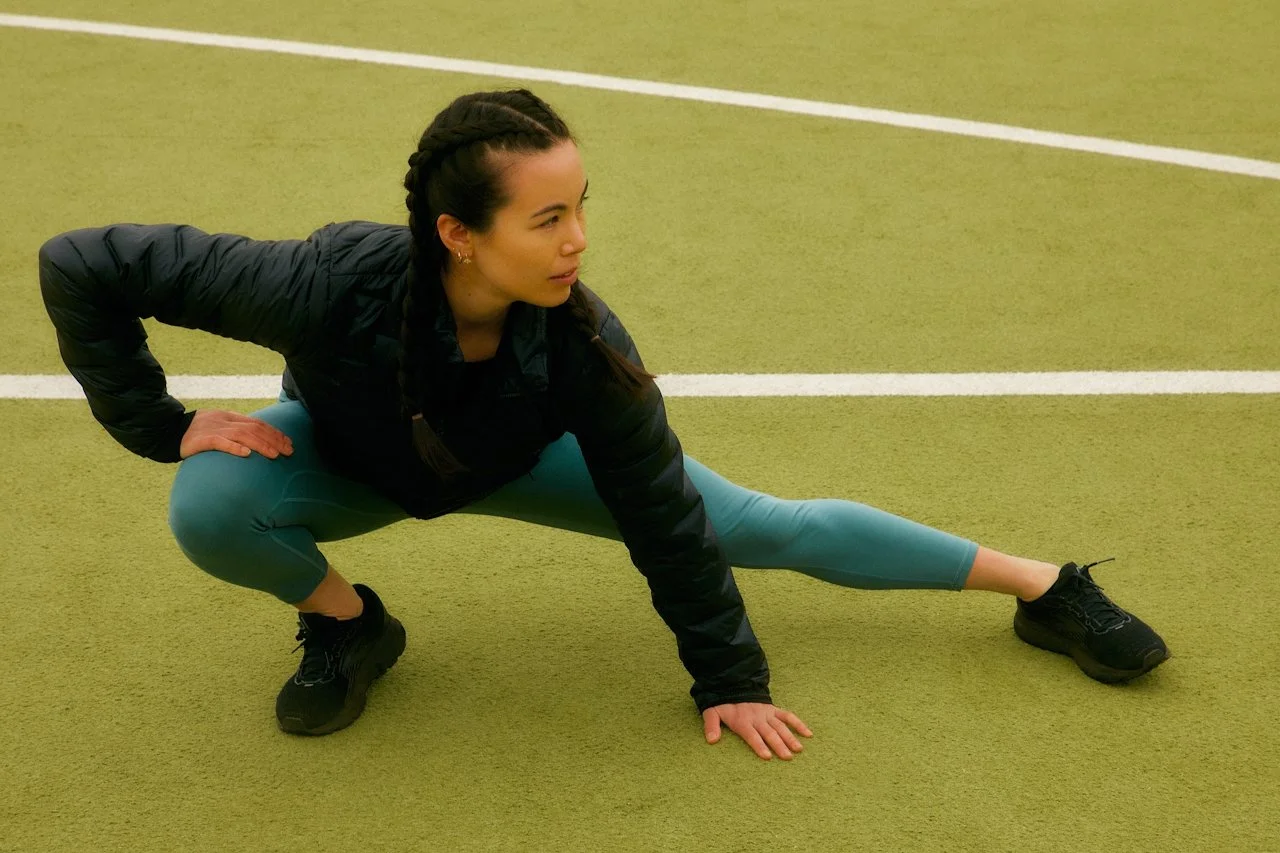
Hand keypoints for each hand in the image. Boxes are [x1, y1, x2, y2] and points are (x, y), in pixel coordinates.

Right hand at [179, 410, 294, 459]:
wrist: (168, 431)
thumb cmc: (196, 433)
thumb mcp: (219, 427)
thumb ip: (235, 432)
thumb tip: (256, 442)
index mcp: (230, 417)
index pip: (257, 423)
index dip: (275, 432)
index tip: (289, 443)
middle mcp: (224, 421)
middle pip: (254, 428)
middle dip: (274, 440)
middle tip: (289, 452)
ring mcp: (213, 429)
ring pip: (242, 435)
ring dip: (261, 445)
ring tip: (275, 454)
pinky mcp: (202, 440)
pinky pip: (220, 443)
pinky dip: (234, 448)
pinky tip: (246, 454)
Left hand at [703, 702, 812, 759]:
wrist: (734, 684)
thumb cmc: (723, 704)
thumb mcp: (712, 712)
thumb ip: (711, 726)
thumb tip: (711, 741)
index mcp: (742, 721)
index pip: (751, 735)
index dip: (759, 745)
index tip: (767, 756)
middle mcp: (757, 718)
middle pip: (769, 732)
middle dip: (778, 745)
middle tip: (787, 757)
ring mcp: (767, 713)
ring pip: (780, 726)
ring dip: (790, 737)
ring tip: (798, 749)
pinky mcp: (774, 709)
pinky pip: (788, 716)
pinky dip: (798, 724)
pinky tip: (808, 734)